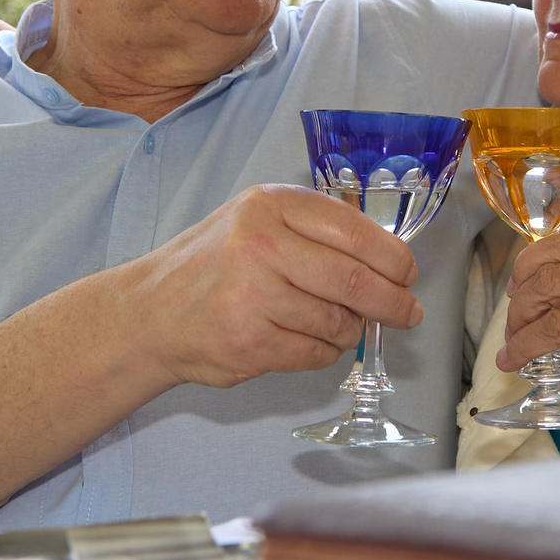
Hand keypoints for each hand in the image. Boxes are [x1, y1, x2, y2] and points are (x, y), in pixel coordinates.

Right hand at [119, 185, 424, 388]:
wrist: (151, 312)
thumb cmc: (214, 266)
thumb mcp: (258, 222)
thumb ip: (316, 231)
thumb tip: (390, 259)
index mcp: (270, 206)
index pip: (355, 232)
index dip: (393, 258)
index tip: (408, 274)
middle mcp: (261, 245)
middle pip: (355, 280)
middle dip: (393, 302)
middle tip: (408, 312)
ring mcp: (253, 296)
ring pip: (339, 322)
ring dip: (351, 330)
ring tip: (339, 325)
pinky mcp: (250, 342)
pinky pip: (316, 353)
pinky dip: (324, 352)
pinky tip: (307, 340)